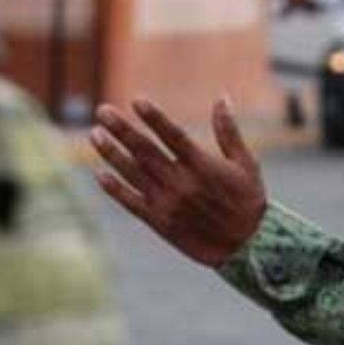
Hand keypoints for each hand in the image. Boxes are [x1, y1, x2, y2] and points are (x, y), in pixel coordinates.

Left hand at [90, 97, 266, 267]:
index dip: (154, 118)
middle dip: (122, 130)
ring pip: (133, 174)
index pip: (173, 136)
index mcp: (203, 166)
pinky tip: (100, 174)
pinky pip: (132, 203)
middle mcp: (182, 183)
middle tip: (102, 111)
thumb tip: (222, 97)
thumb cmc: (248, 201)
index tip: (136, 101)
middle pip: (146, 151)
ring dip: (112, 153)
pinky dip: (115, 189)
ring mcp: (168, 204)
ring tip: (95, 134)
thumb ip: (229, 132)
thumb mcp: (246, 164)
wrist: (247, 247)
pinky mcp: (160, 222)